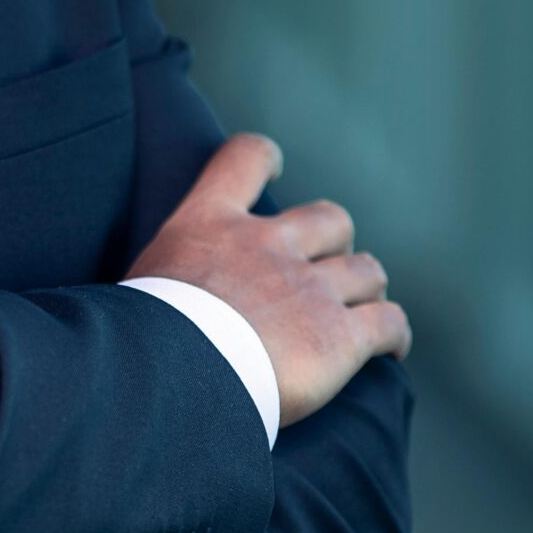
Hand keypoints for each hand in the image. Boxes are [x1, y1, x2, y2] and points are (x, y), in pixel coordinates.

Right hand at [124, 133, 411, 427]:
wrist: (172, 375)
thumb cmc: (138, 340)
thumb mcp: (140, 284)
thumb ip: (165, 278)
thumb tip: (142, 308)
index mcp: (209, 223)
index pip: (245, 158)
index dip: (266, 157)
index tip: (275, 163)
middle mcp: (266, 245)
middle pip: (330, 219)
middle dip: (336, 243)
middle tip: (325, 275)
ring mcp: (308, 288)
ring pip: (367, 271)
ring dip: (367, 291)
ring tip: (362, 315)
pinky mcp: (340, 336)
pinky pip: (389, 323)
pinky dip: (395, 334)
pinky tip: (390, 352)